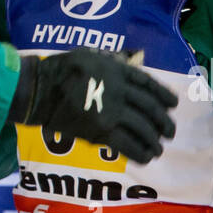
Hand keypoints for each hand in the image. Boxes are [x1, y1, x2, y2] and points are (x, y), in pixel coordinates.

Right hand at [13, 48, 178, 164]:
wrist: (39, 91)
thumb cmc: (62, 70)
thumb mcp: (90, 55)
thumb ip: (112, 62)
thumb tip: (130, 65)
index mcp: (117, 70)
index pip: (149, 85)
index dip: (165, 96)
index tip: (173, 105)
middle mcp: (118, 91)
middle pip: (151, 109)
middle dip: (164, 123)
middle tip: (170, 132)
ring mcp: (110, 112)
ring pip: (143, 130)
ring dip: (155, 141)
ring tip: (158, 148)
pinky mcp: (100, 132)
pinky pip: (128, 146)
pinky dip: (141, 153)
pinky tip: (146, 157)